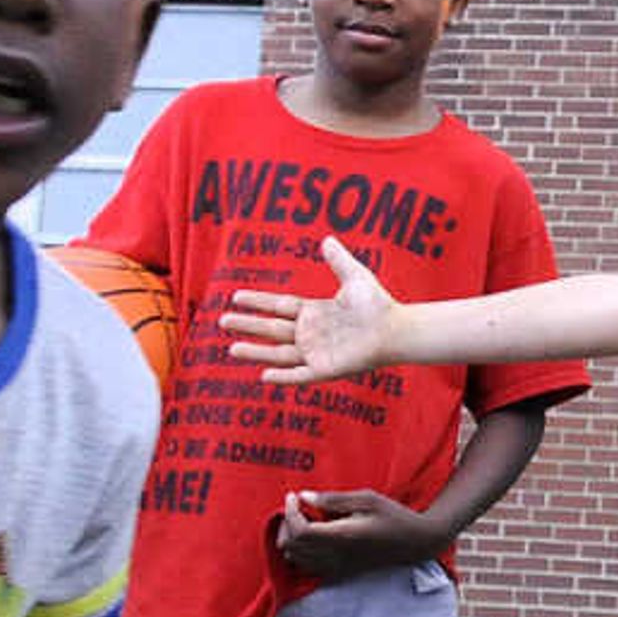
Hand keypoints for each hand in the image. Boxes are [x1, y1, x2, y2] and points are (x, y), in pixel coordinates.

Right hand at [229, 241, 397, 383]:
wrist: (395, 329)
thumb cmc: (378, 305)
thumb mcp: (355, 277)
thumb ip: (339, 260)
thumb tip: (326, 239)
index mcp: (314, 313)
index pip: (278, 306)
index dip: (257, 301)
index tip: (235, 296)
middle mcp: (311, 333)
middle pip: (271, 329)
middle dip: (247, 325)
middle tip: (222, 320)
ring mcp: (316, 352)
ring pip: (278, 353)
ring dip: (255, 352)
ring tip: (231, 349)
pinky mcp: (325, 369)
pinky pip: (299, 375)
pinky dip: (282, 377)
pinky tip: (263, 376)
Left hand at [270, 486, 447, 579]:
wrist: (414, 543)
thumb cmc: (393, 516)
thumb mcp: (367, 499)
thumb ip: (333, 500)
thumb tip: (304, 497)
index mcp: (342, 536)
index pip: (301, 531)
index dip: (290, 513)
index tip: (293, 496)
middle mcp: (336, 556)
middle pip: (292, 547)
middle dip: (286, 525)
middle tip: (296, 508)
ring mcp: (337, 567)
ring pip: (296, 559)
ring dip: (292, 539)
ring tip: (302, 521)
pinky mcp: (340, 572)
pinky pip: (307, 567)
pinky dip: (300, 552)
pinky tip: (311, 537)